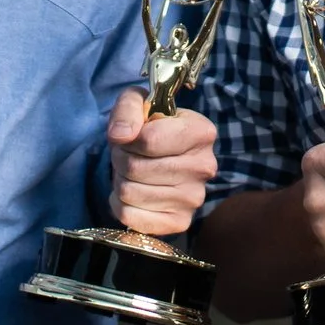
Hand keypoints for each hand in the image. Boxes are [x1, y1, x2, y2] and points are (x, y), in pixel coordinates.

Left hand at [107, 92, 218, 234]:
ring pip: (130, 193)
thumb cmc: (150, 126)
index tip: (131, 135)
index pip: (149, 140)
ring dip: (119, 180)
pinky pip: (130, 217)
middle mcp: (204, 167)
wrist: (160, 156)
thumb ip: (128, 109)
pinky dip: (120, 205)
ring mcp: (194, 199)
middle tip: (128, 154)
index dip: (129, 138)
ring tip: (132, 172)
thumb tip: (120, 136)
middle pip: (136, 168)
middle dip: (121, 159)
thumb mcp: (138, 102)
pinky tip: (132, 194)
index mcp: (202, 132)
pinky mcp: (180, 222)